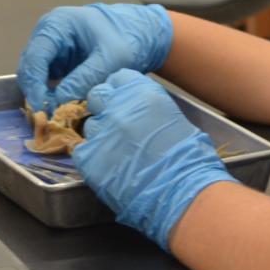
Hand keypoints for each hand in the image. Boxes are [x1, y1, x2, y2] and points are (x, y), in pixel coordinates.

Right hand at [17, 2, 172, 111]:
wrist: (139, 34)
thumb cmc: (126, 39)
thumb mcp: (109, 60)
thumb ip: (84, 79)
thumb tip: (59, 104)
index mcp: (57, 24)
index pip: (35, 57)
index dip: (35, 85)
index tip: (42, 109)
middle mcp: (47, 34)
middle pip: (29, 67)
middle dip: (35, 93)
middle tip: (46, 118)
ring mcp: (50, 47)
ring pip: (33, 76)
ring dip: (40, 96)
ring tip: (53, 117)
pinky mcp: (56, 61)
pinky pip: (45, 80)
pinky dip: (48, 95)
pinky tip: (58, 109)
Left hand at [73, 71, 233, 251]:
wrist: (180, 192)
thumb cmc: (189, 160)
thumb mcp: (176, 120)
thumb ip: (152, 110)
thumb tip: (143, 113)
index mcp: (142, 93)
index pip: (118, 77)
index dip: (119, 89)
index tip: (121, 99)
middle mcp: (118, 108)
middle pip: (97, 95)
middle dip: (103, 107)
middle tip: (114, 123)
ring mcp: (101, 133)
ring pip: (89, 126)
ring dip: (99, 135)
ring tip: (115, 152)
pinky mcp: (89, 159)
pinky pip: (80, 151)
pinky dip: (90, 157)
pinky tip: (106, 167)